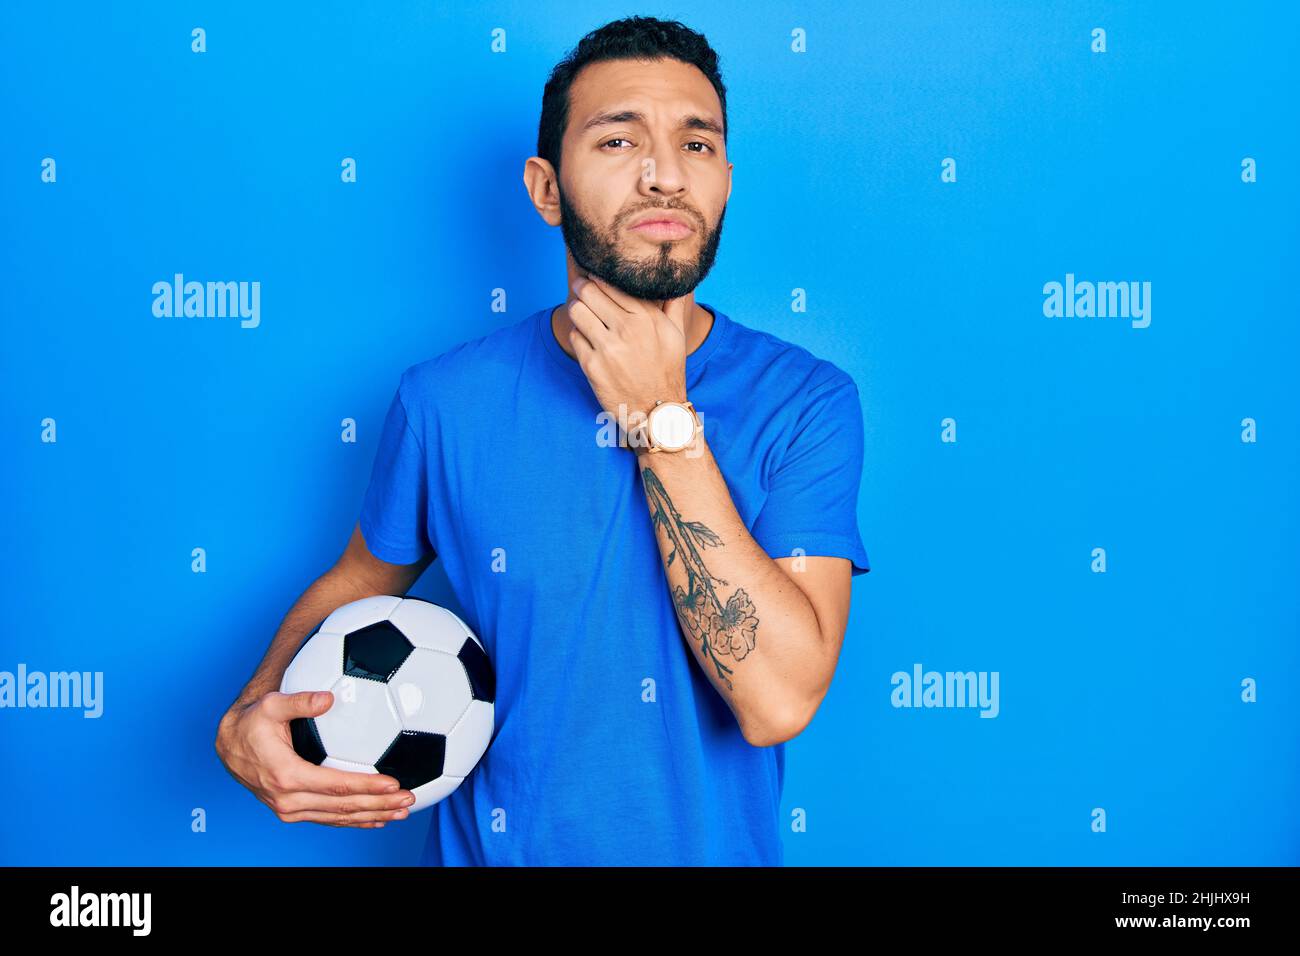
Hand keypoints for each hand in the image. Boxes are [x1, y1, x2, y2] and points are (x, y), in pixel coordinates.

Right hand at [214, 689, 416, 827]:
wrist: (228, 744)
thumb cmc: (251, 722)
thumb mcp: (271, 705)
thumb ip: (300, 701)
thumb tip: (328, 698)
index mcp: (286, 776)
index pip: (336, 785)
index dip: (367, 786)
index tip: (394, 784)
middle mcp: (288, 799)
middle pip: (342, 807)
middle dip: (378, 805)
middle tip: (408, 800)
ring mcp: (289, 809)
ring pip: (337, 817)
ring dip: (371, 816)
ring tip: (401, 812)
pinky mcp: (291, 811)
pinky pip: (327, 819)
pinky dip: (353, 821)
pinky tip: (376, 819)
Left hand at [565, 273, 689, 422]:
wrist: (656, 411)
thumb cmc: (667, 372)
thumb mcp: (677, 336)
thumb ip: (673, 305)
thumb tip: (676, 281)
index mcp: (647, 319)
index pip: (613, 284)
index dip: (600, 276)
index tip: (595, 275)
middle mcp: (626, 330)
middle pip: (590, 292)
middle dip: (583, 287)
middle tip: (581, 286)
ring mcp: (607, 348)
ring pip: (578, 311)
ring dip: (577, 308)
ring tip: (581, 309)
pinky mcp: (591, 366)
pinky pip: (574, 336)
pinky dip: (578, 334)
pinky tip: (587, 337)